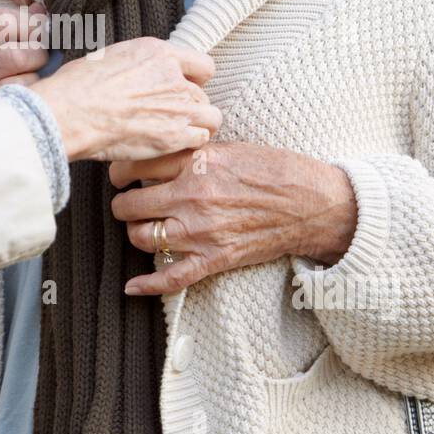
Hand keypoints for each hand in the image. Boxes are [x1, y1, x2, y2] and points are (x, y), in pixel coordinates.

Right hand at [0, 6, 48, 134]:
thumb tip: (37, 13)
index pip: (0, 20)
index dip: (28, 22)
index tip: (40, 26)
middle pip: (22, 49)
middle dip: (39, 52)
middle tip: (41, 59)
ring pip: (28, 76)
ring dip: (38, 79)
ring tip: (30, 84)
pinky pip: (24, 102)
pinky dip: (32, 101)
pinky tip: (23, 104)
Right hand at [32, 38, 221, 162]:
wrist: (70, 113)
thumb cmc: (78, 86)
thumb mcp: (111, 57)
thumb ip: (138, 64)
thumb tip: (140, 70)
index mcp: (159, 54)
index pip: (203, 65)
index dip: (195, 79)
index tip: (184, 88)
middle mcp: (175, 78)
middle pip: (203, 94)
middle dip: (190, 106)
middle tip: (170, 116)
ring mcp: (177, 107)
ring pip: (211, 117)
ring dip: (198, 125)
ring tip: (178, 132)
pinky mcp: (173, 136)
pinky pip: (201, 139)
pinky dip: (191, 143)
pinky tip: (173, 145)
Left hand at [107, 143, 357, 296]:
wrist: (313, 204)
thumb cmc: (276, 170)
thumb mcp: (230, 147)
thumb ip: (192, 153)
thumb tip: (158, 156)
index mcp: (197, 163)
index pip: (135, 165)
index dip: (120, 171)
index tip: (120, 175)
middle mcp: (193, 196)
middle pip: (131, 204)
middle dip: (124, 204)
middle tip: (127, 202)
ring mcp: (202, 230)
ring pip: (142, 237)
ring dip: (136, 233)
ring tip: (141, 227)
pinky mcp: (215, 258)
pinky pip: (172, 277)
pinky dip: (148, 285)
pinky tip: (131, 286)